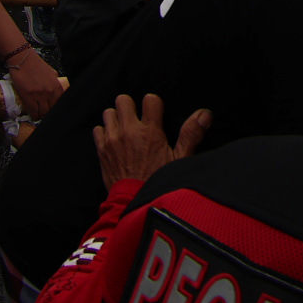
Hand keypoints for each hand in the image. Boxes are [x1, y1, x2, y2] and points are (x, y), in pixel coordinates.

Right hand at [9, 47, 63, 119]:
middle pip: (50, 109)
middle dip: (47, 113)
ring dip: (40, 116)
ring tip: (38, 116)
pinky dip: (33, 115)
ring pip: (42, 112)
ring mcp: (39, 95)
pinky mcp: (28, 96)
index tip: (50, 110)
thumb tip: (55, 85)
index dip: (54, 108)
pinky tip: (32, 116)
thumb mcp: (51, 71)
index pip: (58, 103)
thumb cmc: (36, 64)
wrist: (22, 59)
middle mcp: (50, 92)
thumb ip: (54, 80)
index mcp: (56, 86)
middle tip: (43, 114)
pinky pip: (33, 111)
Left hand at [94, 94, 212, 187]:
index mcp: (150, 132)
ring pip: (109, 113)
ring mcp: (113, 140)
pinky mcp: (101, 150)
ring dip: (116, 118)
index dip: (153, 104)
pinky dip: (104, 132)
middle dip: (130, 106)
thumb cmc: (157, 182)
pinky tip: (113, 140)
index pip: (150, 99)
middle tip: (136, 118)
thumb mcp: (179, 160)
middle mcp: (129, 132)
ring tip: (124, 128)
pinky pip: (98, 129)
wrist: (132, 202)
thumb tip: (204, 114)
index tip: (154, 113)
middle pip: (123, 100)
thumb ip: (191, 134)